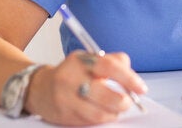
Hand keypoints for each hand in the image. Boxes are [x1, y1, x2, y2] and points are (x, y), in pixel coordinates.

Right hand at [24, 50, 147, 124]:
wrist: (40, 88)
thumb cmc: (72, 73)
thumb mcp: (89, 59)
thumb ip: (112, 61)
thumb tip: (133, 75)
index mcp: (81, 60)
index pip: (109, 66)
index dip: (129, 78)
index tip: (141, 88)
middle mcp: (71, 78)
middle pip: (106, 95)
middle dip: (123, 101)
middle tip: (128, 102)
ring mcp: (66, 99)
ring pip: (99, 113)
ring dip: (113, 113)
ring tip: (115, 108)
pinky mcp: (64, 116)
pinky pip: (89, 122)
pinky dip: (102, 119)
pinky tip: (102, 113)